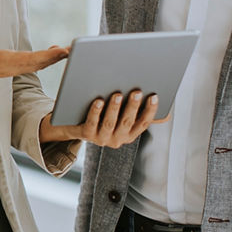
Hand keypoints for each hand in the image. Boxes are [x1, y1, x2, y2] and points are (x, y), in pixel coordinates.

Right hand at [0, 26, 67, 88]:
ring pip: (36, 65)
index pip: (30, 59)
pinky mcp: (10, 68)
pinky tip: (51, 53)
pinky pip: (31, 65)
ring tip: (66, 51)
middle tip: (73, 51)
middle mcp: (10, 66)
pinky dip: (44, 60)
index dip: (48, 56)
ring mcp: (11, 69)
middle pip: (38, 63)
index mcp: (2, 60)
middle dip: (56, 58)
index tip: (63, 52)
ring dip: (52, 59)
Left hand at [40, 90, 161, 146]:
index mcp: (129, 134)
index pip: (143, 123)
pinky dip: (96, 112)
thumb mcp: (120, 115)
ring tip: (117, 95)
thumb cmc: (103, 117)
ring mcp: (101, 138)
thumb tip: (155, 101)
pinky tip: (98, 101)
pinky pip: (92, 123)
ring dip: (114, 108)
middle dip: (133, 107)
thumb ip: (135, 110)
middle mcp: (117, 139)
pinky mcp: (87, 134)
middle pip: (127, 122)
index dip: (150, 111)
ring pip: (109, 123)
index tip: (154, 97)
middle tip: (137, 92)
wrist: (76, 126)